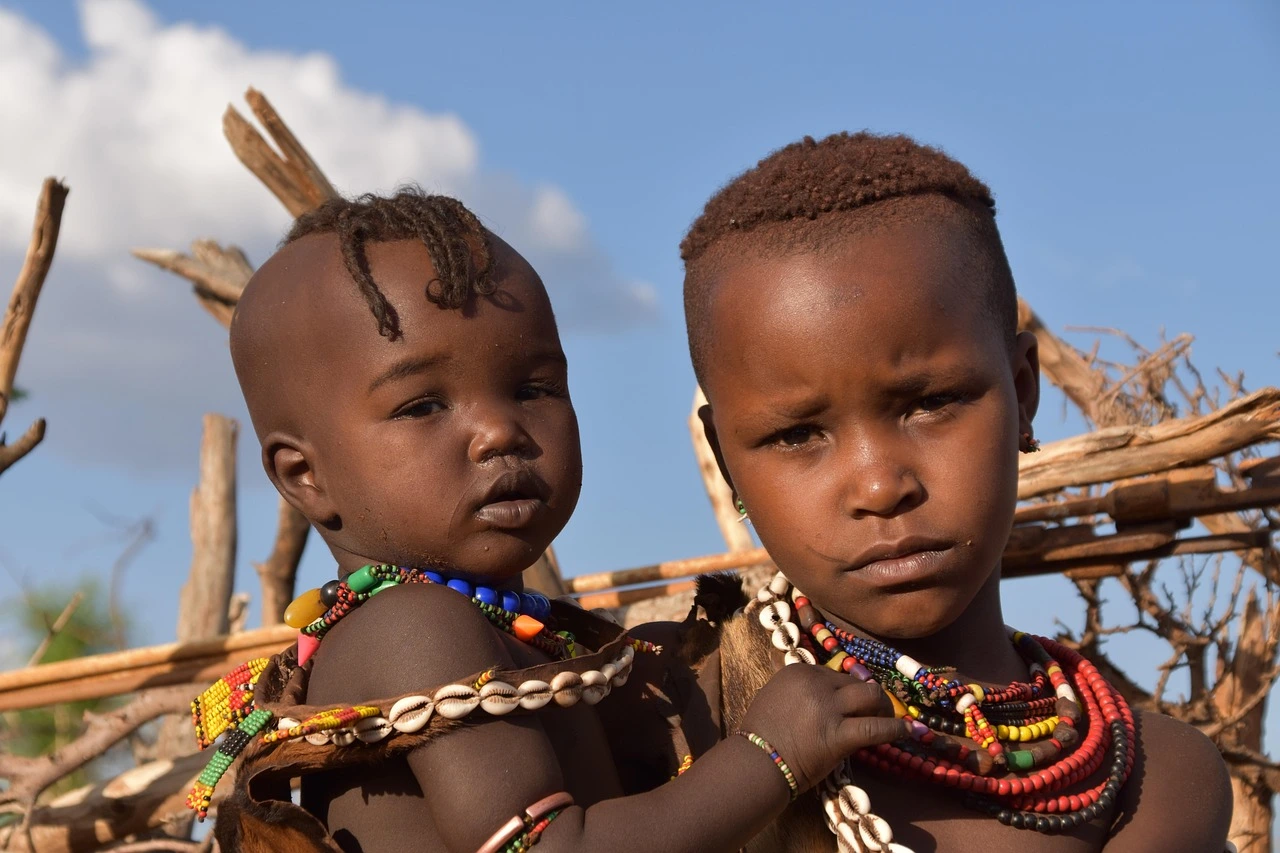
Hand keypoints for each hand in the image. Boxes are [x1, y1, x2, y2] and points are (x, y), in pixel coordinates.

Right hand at [739, 663, 907, 792]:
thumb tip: (825, 694)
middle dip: (871, 696)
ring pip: (870, 697)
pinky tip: (909, 731)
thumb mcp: (776, 697)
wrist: (755, 762)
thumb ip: (800, 690)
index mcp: (799, 671)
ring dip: (885, 707)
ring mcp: (829, 708)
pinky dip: (896, 729)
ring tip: (893, 718)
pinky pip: (875, 728)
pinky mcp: (839, 735)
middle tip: (879, 710)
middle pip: (856, 682)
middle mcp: (816, 683)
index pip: (836, 674)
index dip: (850, 689)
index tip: (858, 701)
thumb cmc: (761, 736)